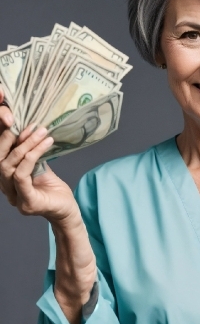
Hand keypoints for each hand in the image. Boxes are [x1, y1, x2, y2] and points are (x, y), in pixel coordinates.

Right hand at [0, 88, 78, 223]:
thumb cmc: (53, 187)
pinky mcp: (27, 203)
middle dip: (10, 137)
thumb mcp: (37, 162)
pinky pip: (21, 175)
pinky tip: (45, 145)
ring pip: (9, 165)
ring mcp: (14, 198)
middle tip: (28, 123)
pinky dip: (32, 157)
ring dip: (26, 145)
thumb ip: (27, 149)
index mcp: (4, 178)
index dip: (0, 132)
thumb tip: (24, 122)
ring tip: (41, 132)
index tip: (8, 112)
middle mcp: (4, 188)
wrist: (68, 210)